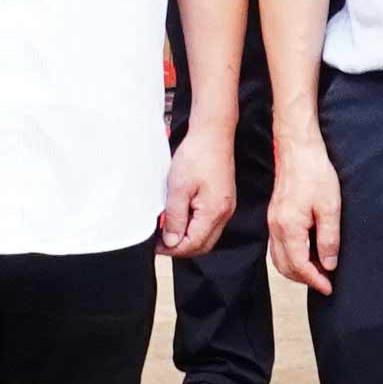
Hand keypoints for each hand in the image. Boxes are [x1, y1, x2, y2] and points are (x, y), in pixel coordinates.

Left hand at [160, 112, 239, 260]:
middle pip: (203, 244)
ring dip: (188, 237)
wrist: (213, 134)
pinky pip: (210, 223)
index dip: (173, 249)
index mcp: (214, 212)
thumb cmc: (197, 155)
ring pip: (207, 235)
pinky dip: (195, 226)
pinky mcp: (223, 200)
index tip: (156, 246)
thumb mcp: (178, 187)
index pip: (194, 244)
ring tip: (167, 230)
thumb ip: (175, 217)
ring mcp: (226, 207)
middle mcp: (224, 213)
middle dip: (181, 247)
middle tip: (160, 242)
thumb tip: (171, 241)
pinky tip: (181, 218)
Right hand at [266, 138, 342, 295]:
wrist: (298, 150)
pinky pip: (278, 246)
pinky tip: (306, 253)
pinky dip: (291, 257)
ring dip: (297, 269)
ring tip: (317, 270)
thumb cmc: (315, 174)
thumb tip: (328, 264)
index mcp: (289, 227)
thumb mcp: (330, 207)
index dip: (315, 280)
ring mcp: (273, 222)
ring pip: (279, 259)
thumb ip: (328, 239)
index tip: (329, 287)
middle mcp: (276, 228)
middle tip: (325, 281)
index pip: (299, 266)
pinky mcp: (274, 216)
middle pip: (286, 267)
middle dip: (305, 279)